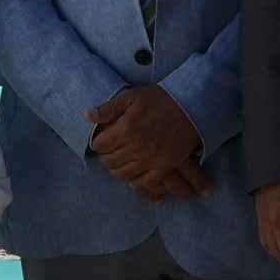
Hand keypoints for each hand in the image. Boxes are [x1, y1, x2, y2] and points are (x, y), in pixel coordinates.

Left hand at [86, 85, 207, 200]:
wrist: (191, 106)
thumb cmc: (160, 99)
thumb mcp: (132, 97)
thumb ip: (108, 108)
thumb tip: (87, 116)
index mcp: (126, 128)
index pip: (99, 145)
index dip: (98, 143)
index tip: (103, 140)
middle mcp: (137, 145)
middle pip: (109, 161)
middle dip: (106, 156)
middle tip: (111, 151)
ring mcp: (151, 158)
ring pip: (123, 173)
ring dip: (117, 169)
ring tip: (121, 161)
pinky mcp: (164, 165)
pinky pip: (144, 182)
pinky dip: (136, 181)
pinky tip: (134, 175)